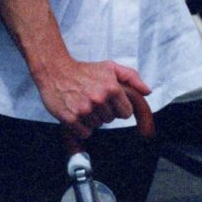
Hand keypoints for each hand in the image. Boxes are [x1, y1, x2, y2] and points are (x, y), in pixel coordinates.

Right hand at [35, 57, 150, 143]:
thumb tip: (147, 92)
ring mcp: (84, 110)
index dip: (118, 108)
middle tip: (91, 99)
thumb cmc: (83, 70)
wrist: (54, 70)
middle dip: (103, 112)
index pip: (126, 113)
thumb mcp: (110, 68)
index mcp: (112, 88)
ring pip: (97, 126)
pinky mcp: (70, 119)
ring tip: (82, 103)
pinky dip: (81, 126)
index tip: (108, 101)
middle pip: (111, 120)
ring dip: (91, 119)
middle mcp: (99, 99)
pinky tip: (75, 112)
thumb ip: (132, 77)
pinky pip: (84, 133)